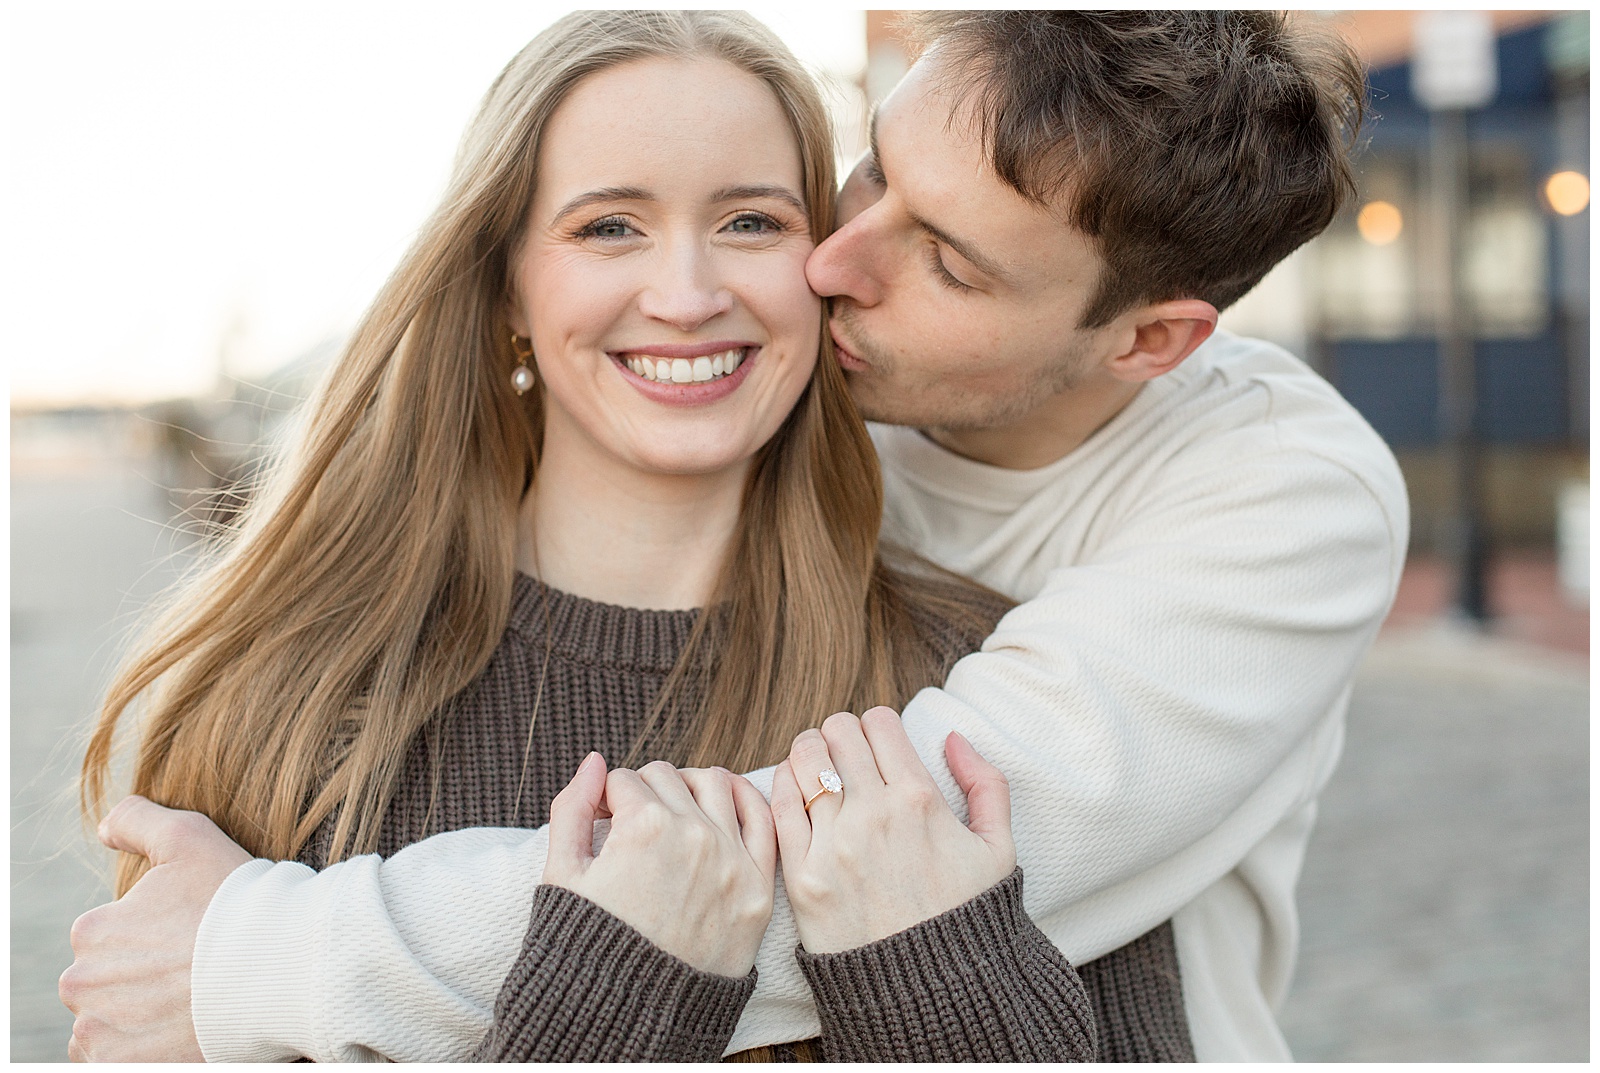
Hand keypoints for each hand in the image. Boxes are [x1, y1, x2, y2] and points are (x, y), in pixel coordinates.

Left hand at [60, 795, 252, 1061]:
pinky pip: (117, 1060)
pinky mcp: (119, 1066)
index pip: (112, 940)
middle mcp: (82, 983)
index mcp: (93, 930)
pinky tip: (183, 1031)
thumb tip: (105, 828)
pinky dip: (144, 1050)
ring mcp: (99, 1032)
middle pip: (108, 984)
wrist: (279, 969)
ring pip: (110, 1024)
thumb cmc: (237, 902)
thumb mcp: (191, 839)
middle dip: (142, 981)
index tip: (193, 940)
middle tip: (196, 974)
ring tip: (194, 1005)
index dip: (156, 939)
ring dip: (140, 1018)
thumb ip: (139, 821)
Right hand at [542, 753, 775, 977]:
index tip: (605, 820)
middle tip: (634, 821)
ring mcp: (733, 861)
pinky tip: (723, 802)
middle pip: (667, 777)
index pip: (625, 780)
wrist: (632, 1018)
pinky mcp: (758, 888)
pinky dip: (744, 800)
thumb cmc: (588, 949)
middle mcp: (695, 835)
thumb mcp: (562, 877)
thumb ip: (572, 809)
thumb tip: (594, 762)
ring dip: (690, 788)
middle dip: (644, 792)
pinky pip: (763, 820)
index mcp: (644, 827)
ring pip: (715, 783)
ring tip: (674, 811)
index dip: (608, 798)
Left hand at [771, 708, 1014, 953]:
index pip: (878, 721)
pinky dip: (782, 789)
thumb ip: (987, 784)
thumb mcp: (999, 850)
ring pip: (801, 759)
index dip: (876, 727)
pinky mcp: (802, 875)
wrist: (929, 991)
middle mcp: (874, 814)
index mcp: (920, 799)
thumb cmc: (964, 919)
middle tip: (845, 759)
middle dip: (841, 736)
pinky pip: (777, 805)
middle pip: (836, 731)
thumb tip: (952, 737)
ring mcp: (834, 844)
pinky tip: (795, 799)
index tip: (876, 747)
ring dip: (808, 756)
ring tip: (817, 775)